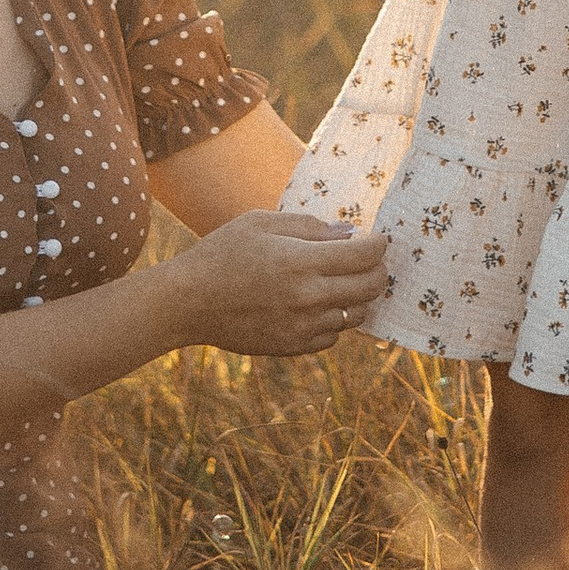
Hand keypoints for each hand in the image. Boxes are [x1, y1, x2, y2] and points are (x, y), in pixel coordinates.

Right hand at [165, 211, 391, 357]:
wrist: (187, 303)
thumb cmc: (221, 254)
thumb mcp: (260, 223)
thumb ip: (308, 226)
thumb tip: (348, 234)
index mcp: (301, 262)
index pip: (364, 256)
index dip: (380, 244)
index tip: (381, 238)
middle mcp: (308, 298)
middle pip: (370, 287)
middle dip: (379, 270)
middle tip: (372, 261)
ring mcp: (302, 326)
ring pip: (357, 315)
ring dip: (358, 297)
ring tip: (345, 282)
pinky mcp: (293, 346)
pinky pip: (333, 335)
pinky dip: (335, 320)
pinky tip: (319, 304)